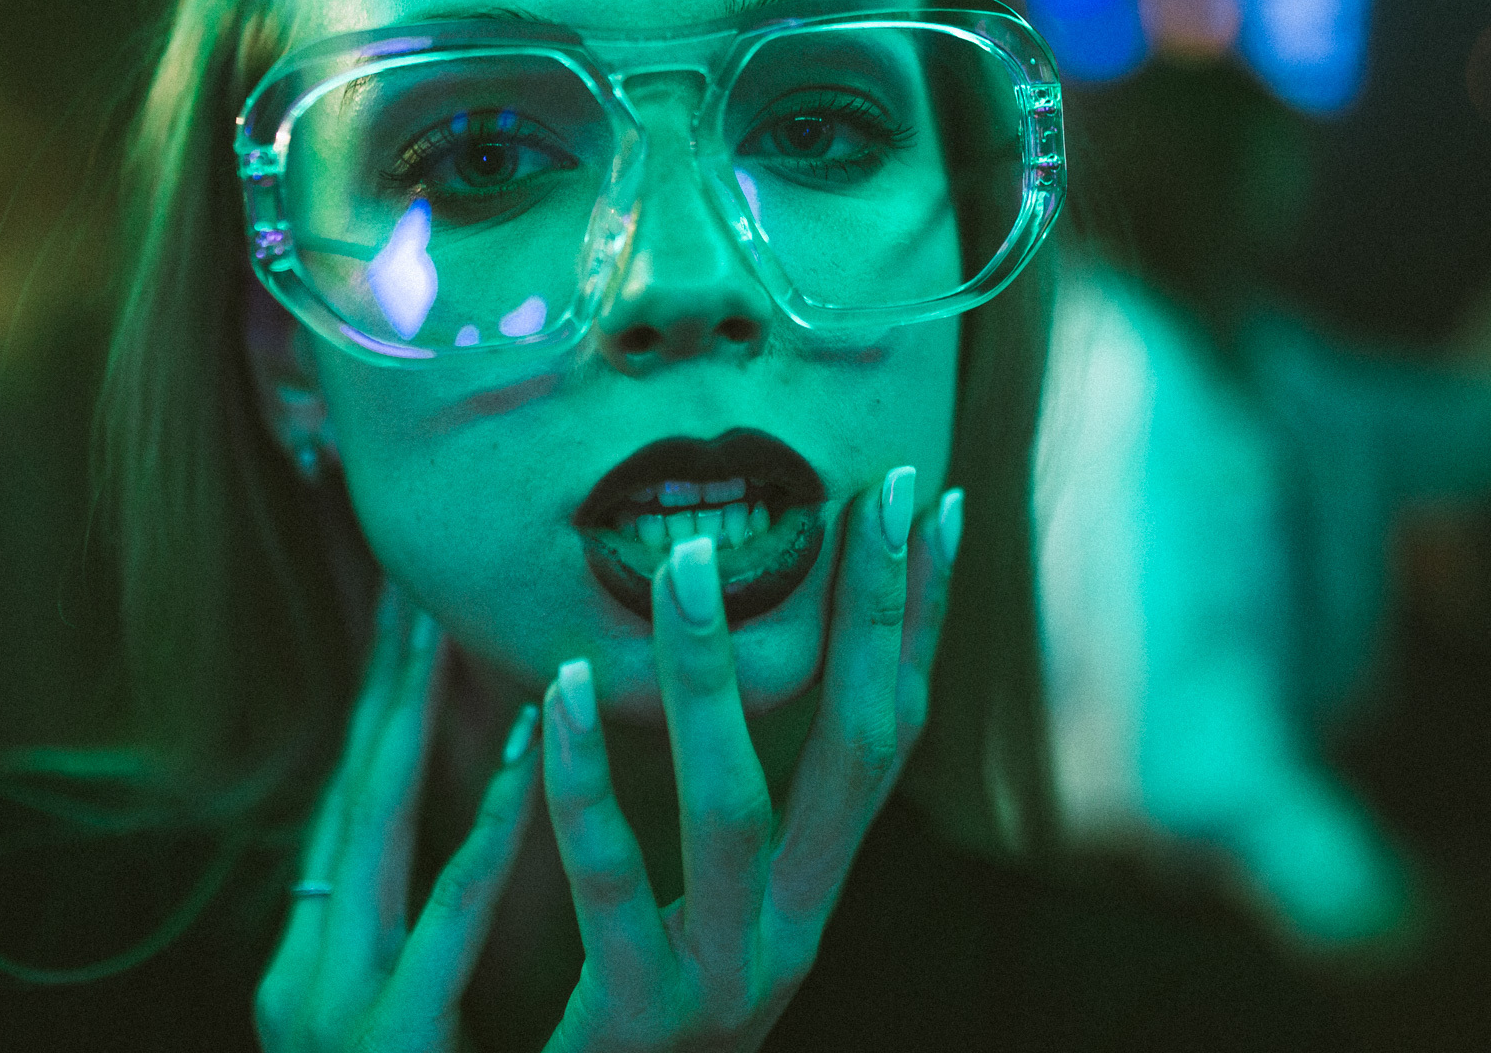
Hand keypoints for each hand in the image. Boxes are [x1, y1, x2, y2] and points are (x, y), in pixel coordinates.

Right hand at [255, 585, 541, 1052]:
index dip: (373, 710)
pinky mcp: (395, 1039)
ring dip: (418, 713)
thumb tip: (438, 894)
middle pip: (354, 791)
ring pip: (385, 824)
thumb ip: (407, 970)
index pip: (346, 812)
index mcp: (307, 969)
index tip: (404, 620)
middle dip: (384, 679)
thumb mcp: (390, 1038)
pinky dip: (494, 823)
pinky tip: (532, 750)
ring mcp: (337, 1005)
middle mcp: (305, 973)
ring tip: (451, 624)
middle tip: (417, 577)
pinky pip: (454, 909)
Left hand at [538, 468, 961, 1052]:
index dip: (918, 623)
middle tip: (876, 490)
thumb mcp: (719, 913)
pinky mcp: (639, 1020)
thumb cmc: (653, 1017)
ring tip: (684, 562)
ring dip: (712, 680)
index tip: (931, 505)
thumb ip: (739, 814)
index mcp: (816, 891)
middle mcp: (795, 931)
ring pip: (730, 811)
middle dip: (874, 621)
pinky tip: (559, 692)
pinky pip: (609, 883)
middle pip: (856, 757)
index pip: (889, 735)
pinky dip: (584, 782)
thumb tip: (739, 673)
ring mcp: (724, 978)